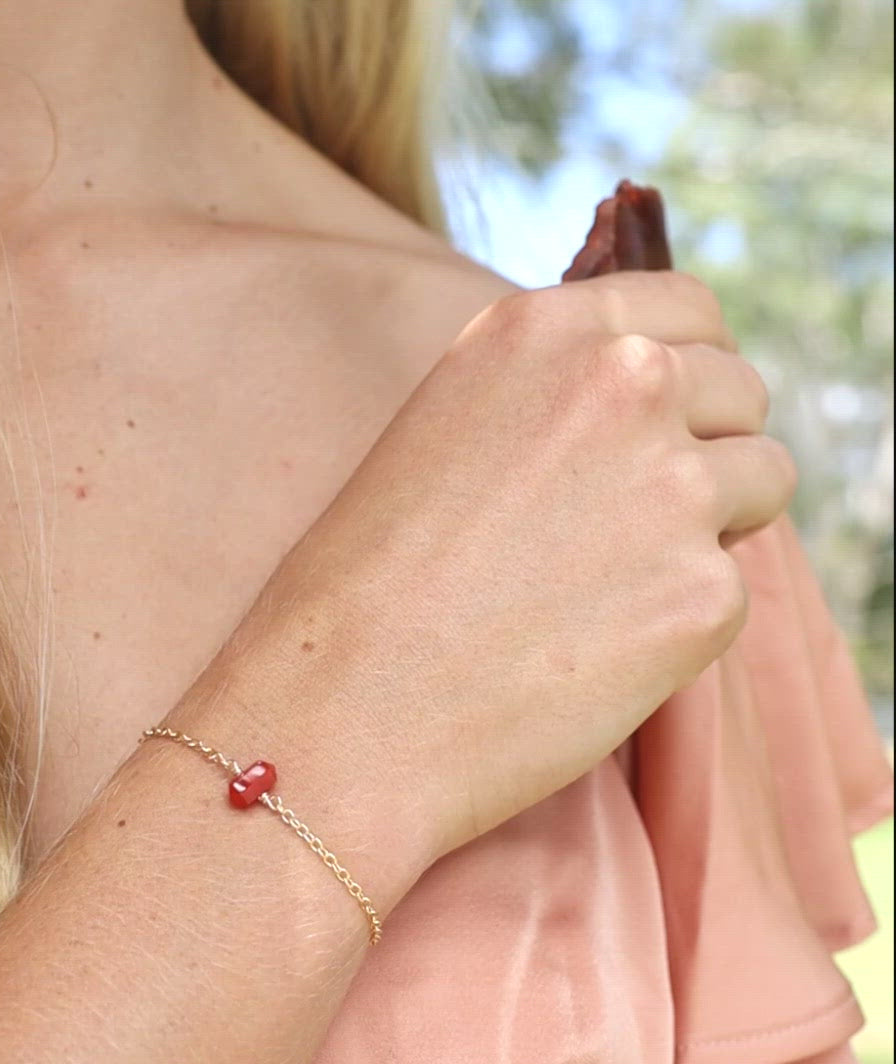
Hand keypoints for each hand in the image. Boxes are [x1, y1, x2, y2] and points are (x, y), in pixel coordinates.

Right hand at [186, 271, 793, 888]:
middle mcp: (624, 382)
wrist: (346, 707)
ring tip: (613, 586)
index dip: (693, 366)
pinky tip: (596, 651)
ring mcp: (675, 484)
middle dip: (709, 448)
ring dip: (714, 526)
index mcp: (546, 330)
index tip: (678, 416)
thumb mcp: (446, 429)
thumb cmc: (367, 585)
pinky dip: (685, 621)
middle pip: (741, 391)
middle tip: (633, 525)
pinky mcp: (704, 593)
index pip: (689, 308)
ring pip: (765, 481)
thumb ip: (552, 394)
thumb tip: (654, 402)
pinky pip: (734, 589)